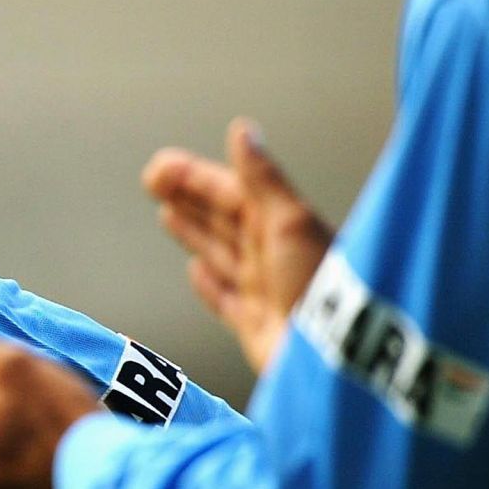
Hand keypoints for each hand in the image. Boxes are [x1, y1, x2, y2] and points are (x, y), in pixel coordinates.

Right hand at [141, 118, 333, 373]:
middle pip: (221, 218)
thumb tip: (242, 130)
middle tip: (153, 181)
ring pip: (220, 252)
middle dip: (188, 197)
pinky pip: (226, 299)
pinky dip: (208, 284)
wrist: (336, 358)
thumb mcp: (290, 222)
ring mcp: (264, 290)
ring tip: (168, 213)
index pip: (229, 191)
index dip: (193, 177)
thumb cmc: (318, 286)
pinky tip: (195, 271)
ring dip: (194, 231)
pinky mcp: (256, 326)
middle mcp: (272, 255)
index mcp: (280, 226)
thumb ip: (262, 179)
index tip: (159, 167)